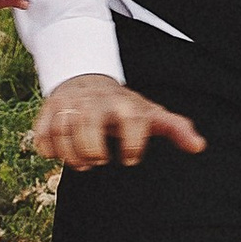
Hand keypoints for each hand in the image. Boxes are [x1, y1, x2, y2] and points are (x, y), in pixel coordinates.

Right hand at [29, 72, 208, 170]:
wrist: (86, 80)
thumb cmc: (124, 106)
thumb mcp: (150, 113)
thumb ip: (175, 128)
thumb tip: (198, 146)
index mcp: (124, 104)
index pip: (131, 120)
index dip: (132, 145)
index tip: (130, 159)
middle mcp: (95, 101)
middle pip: (88, 127)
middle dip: (92, 151)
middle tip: (99, 158)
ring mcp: (69, 105)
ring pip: (62, 132)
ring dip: (70, 155)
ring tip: (82, 161)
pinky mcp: (48, 110)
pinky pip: (42, 136)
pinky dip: (49, 149)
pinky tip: (60, 150)